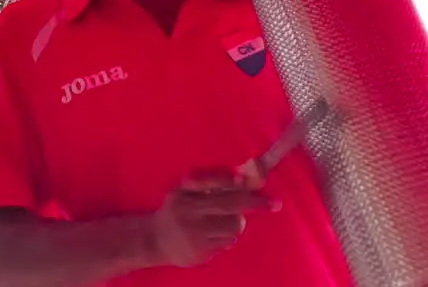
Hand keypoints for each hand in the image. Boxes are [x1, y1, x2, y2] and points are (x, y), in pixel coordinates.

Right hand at [147, 170, 280, 268]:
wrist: (154, 240)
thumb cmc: (177, 210)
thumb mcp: (185, 191)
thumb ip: (210, 182)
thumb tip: (244, 176)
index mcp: (184, 191)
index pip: (211, 181)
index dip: (231, 180)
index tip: (248, 179)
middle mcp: (187, 210)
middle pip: (230, 203)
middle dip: (255, 202)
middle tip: (273, 204)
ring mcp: (193, 232)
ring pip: (233, 225)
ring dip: (236, 223)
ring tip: (222, 223)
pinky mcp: (199, 251)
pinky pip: (227, 242)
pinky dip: (226, 239)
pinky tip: (212, 237)